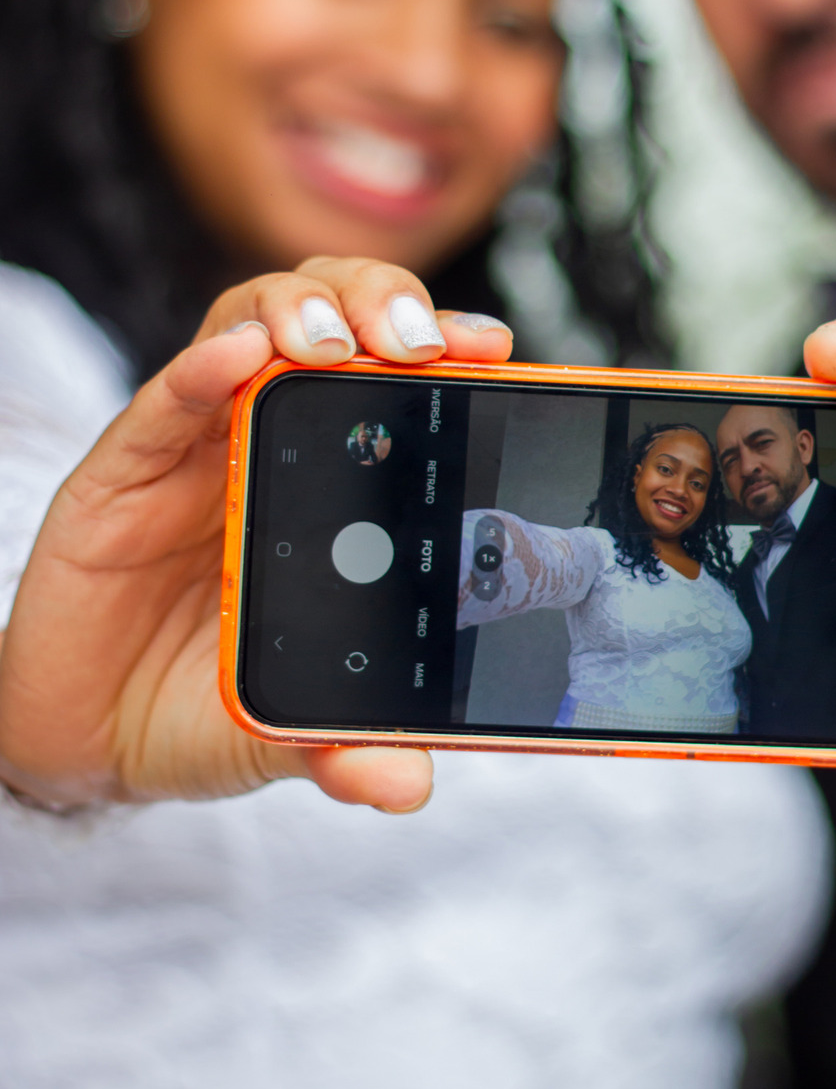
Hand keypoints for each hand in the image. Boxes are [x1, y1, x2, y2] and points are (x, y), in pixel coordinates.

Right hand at [0, 259, 513, 813]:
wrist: (89, 739)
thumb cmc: (204, 705)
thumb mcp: (286, 731)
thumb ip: (344, 749)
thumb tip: (405, 786)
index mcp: (338, 488)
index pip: (396, 381)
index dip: (443, 347)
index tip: (492, 350)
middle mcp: (272, 446)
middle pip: (333, 319)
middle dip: (383, 302)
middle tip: (421, 340)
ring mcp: (197, 449)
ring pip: (252, 325)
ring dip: (302, 310)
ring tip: (338, 344)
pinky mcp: (122, 471)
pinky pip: (164, 400)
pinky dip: (202, 367)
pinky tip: (238, 357)